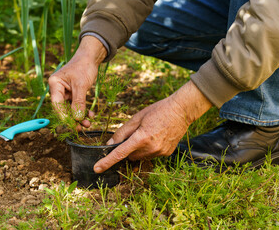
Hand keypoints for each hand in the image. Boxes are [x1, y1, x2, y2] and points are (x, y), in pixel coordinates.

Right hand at [48, 36, 106, 126]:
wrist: (91, 58)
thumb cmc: (84, 67)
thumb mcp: (81, 85)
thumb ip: (78, 102)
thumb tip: (77, 118)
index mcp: (55, 84)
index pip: (57, 103)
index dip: (64, 116)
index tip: (72, 125)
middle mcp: (57, 89)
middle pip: (63, 108)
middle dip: (73, 118)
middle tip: (82, 127)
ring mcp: (65, 92)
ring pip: (70, 109)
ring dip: (79, 117)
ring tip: (88, 124)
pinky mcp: (72, 93)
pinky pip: (76, 105)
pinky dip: (83, 111)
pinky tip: (90, 115)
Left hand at [93, 81, 212, 172]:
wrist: (182, 111)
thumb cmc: (158, 110)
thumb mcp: (137, 117)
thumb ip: (122, 132)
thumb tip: (109, 144)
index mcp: (141, 138)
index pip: (119, 153)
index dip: (106, 162)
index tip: (97, 169)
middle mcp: (150, 148)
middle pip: (130, 155)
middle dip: (128, 148)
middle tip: (135, 134)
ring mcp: (159, 153)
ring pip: (140, 157)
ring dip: (138, 149)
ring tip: (148, 133)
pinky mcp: (166, 154)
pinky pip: (151, 155)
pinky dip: (149, 149)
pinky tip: (156, 136)